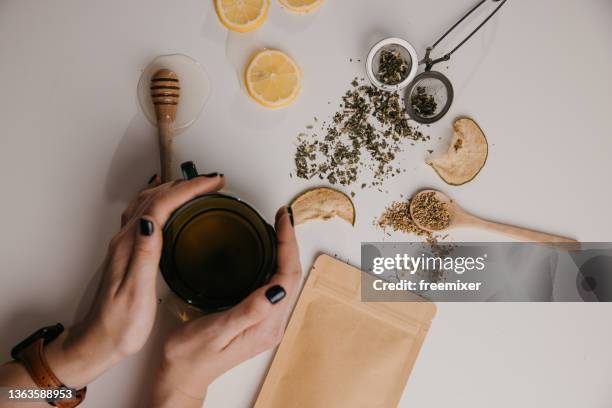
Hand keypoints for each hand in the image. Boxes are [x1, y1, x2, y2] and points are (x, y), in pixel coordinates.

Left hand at [45, 173, 225, 388]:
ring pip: (149, 202)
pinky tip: (170, 204)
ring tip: (199, 187)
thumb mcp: (136, 293)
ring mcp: (125, 244)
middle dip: (186, 184)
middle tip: (213, 182)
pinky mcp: (129, 251)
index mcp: (129, 246)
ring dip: (174, 189)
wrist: (99, 341)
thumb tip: (152, 221)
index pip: (160, 205)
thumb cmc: (120, 324)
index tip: (212, 184)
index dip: (188, 189)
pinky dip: (162, 201)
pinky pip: (146, 214)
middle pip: (155, 196)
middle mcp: (125, 239)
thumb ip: (144, 255)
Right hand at [150, 206, 300, 407]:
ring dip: (285, 250)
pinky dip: (275, 261)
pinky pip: (276, 284)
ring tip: (278, 227)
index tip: (283, 219)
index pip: (288, 276)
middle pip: (292, 275)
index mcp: (266, 325)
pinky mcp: (258, 319)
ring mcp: (266, 322)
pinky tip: (267, 251)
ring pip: (286, 278)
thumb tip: (278, 289)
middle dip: (290, 242)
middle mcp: (272, 323)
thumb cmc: (191, 357)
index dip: (289, 244)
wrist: (181, 378)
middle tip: (282, 216)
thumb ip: (249, 311)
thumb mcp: (216, 331)